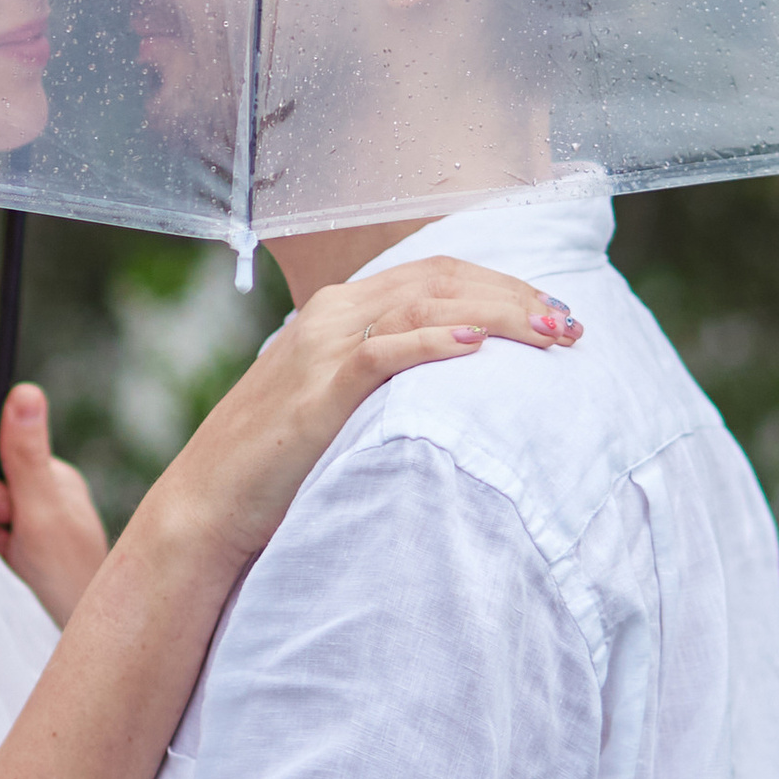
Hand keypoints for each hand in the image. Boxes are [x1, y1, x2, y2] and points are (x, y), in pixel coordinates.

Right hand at [0, 384, 109, 621]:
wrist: (74, 639)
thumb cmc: (69, 577)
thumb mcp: (43, 511)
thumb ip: (26, 455)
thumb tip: (26, 390)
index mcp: (50, 478)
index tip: (0, 513)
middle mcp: (39, 501)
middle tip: (13, 547)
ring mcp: (29, 534)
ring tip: (15, 569)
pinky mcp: (18, 563)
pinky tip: (9, 579)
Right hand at [155, 261, 580, 572]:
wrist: (207, 505)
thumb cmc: (277, 464)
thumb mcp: (338, 404)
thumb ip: (387, 379)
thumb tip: (460, 382)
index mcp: (339, 310)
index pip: (437, 273)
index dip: (501, 284)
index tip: (553, 310)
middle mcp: (332, 315)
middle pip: (441, 279)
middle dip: (515, 295)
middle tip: (572, 324)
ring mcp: (321, 349)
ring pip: (424, 305)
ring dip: (495, 314)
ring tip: (547, 333)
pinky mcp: (317, 393)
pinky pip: (383, 353)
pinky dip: (433, 342)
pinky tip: (477, 346)